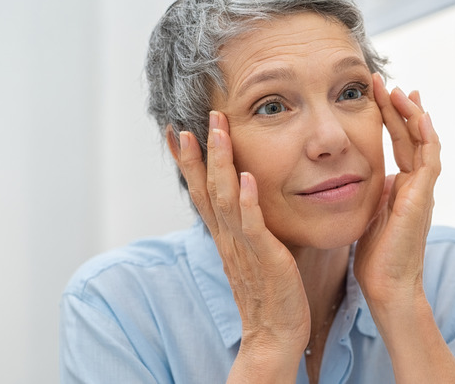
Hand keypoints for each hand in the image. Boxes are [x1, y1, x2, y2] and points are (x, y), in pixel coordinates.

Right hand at [177, 111, 308, 379]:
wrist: (276, 334)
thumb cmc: (271, 293)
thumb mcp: (254, 253)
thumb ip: (249, 226)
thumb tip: (249, 199)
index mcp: (225, 236)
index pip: (201, 191)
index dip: (189, 162)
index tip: (178, 131)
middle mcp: (227, 238)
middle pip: (205, 188)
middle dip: (199, 153)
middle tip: (193, 120)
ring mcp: (243, 247)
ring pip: (224, 198)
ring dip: (220, 163)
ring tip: (218, 131)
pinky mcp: (264, 258)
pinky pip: (252, 226)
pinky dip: (247, 201)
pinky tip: (246, 177)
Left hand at [354, 73, 440, 306]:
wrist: (387, 285)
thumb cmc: (376, 258)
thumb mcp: (369, 215)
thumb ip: (371, 193)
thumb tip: (363, 177)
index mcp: (402, 187)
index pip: (400, 143)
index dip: (390, 118)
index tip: (378, 94)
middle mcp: (416, 185)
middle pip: (412, 136)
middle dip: (399, 107)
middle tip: (385, 82)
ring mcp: (423, 191)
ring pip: (425, 142)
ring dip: (413, 115)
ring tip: (399, 90)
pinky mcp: (423, 198)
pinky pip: (430, 161)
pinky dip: (427, 137)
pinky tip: (419, 116)